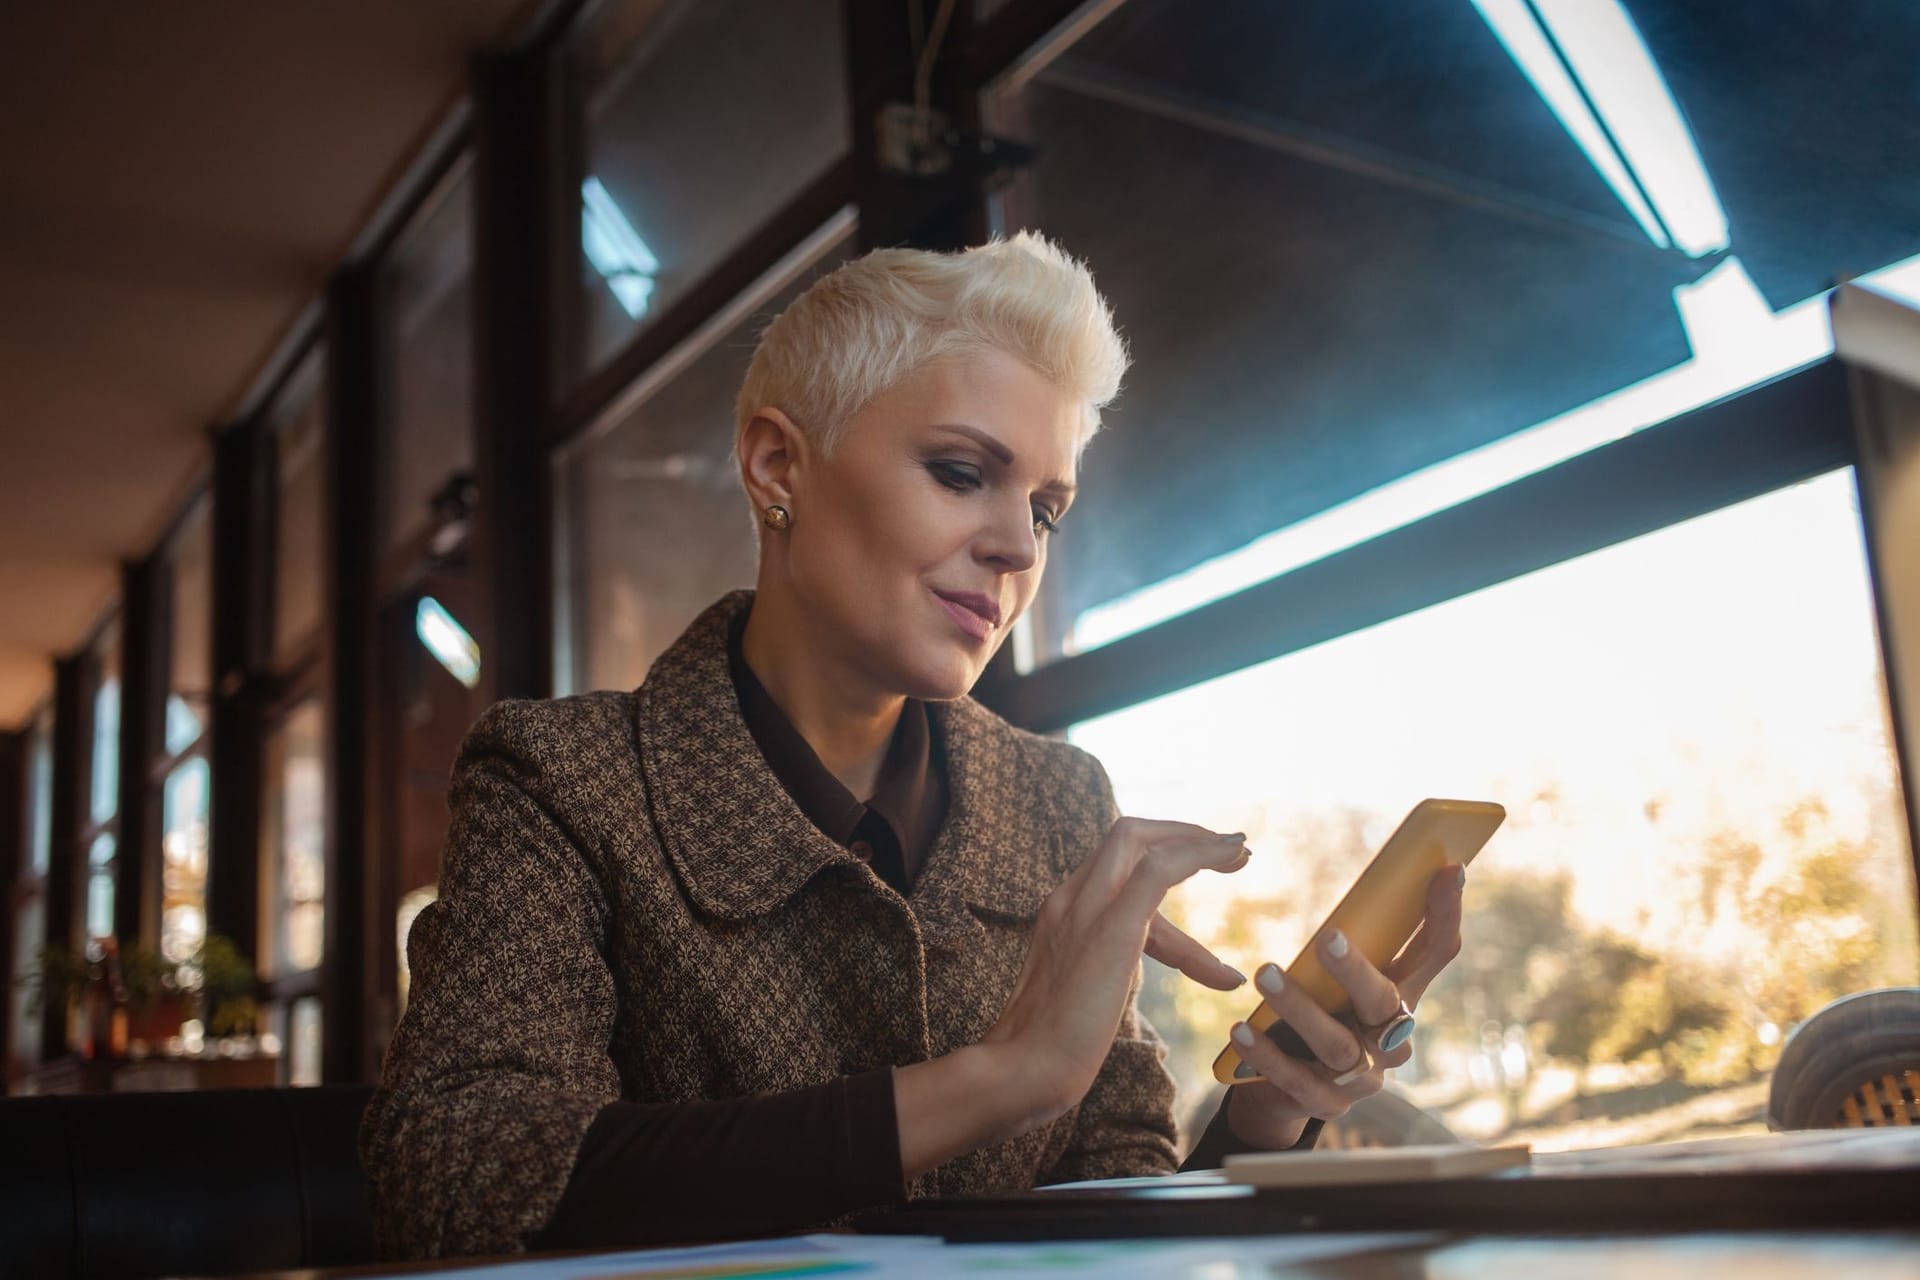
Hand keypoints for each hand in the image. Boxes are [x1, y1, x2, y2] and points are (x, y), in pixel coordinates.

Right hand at [984, 818, 1252, 1127]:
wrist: (1025, 1070)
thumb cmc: (1046, 1053)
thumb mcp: (1076, 998)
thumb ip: (1095, 978)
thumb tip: (1111, 990)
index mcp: (1062, 913)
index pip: (1116, 872)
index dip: (1164, 868)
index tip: (1205, 875)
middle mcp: (1070, 899)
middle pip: (1125, 835)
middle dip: (1181, 833)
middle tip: (1231, 850)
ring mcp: (1085, 908)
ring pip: (1137, 838)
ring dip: (1194, 838)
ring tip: (1239, 850)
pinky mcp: (1111, 928)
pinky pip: (1158, 869)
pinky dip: (1197, 853)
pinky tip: (1230, 854)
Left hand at [1224, 864, 1465, 1147]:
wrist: (1288, 1087)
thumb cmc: (1319, 1013)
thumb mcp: (1338, 978)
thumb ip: (1353, 940)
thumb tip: (1365, 881)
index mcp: (1401, 996)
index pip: (1437, 953)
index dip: (1446, 913)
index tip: (1449, 870)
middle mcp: (1392, 1039)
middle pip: (1385, 1002)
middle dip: (1356, 970)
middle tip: (1325, 936)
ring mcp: (1362, 1077)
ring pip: (1337, 1044)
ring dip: (1299, 1008)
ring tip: (1263, 974)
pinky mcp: (1326, 1104)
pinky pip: (1297, 1080)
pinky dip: (1268, 1054)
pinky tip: (1241, 1030)